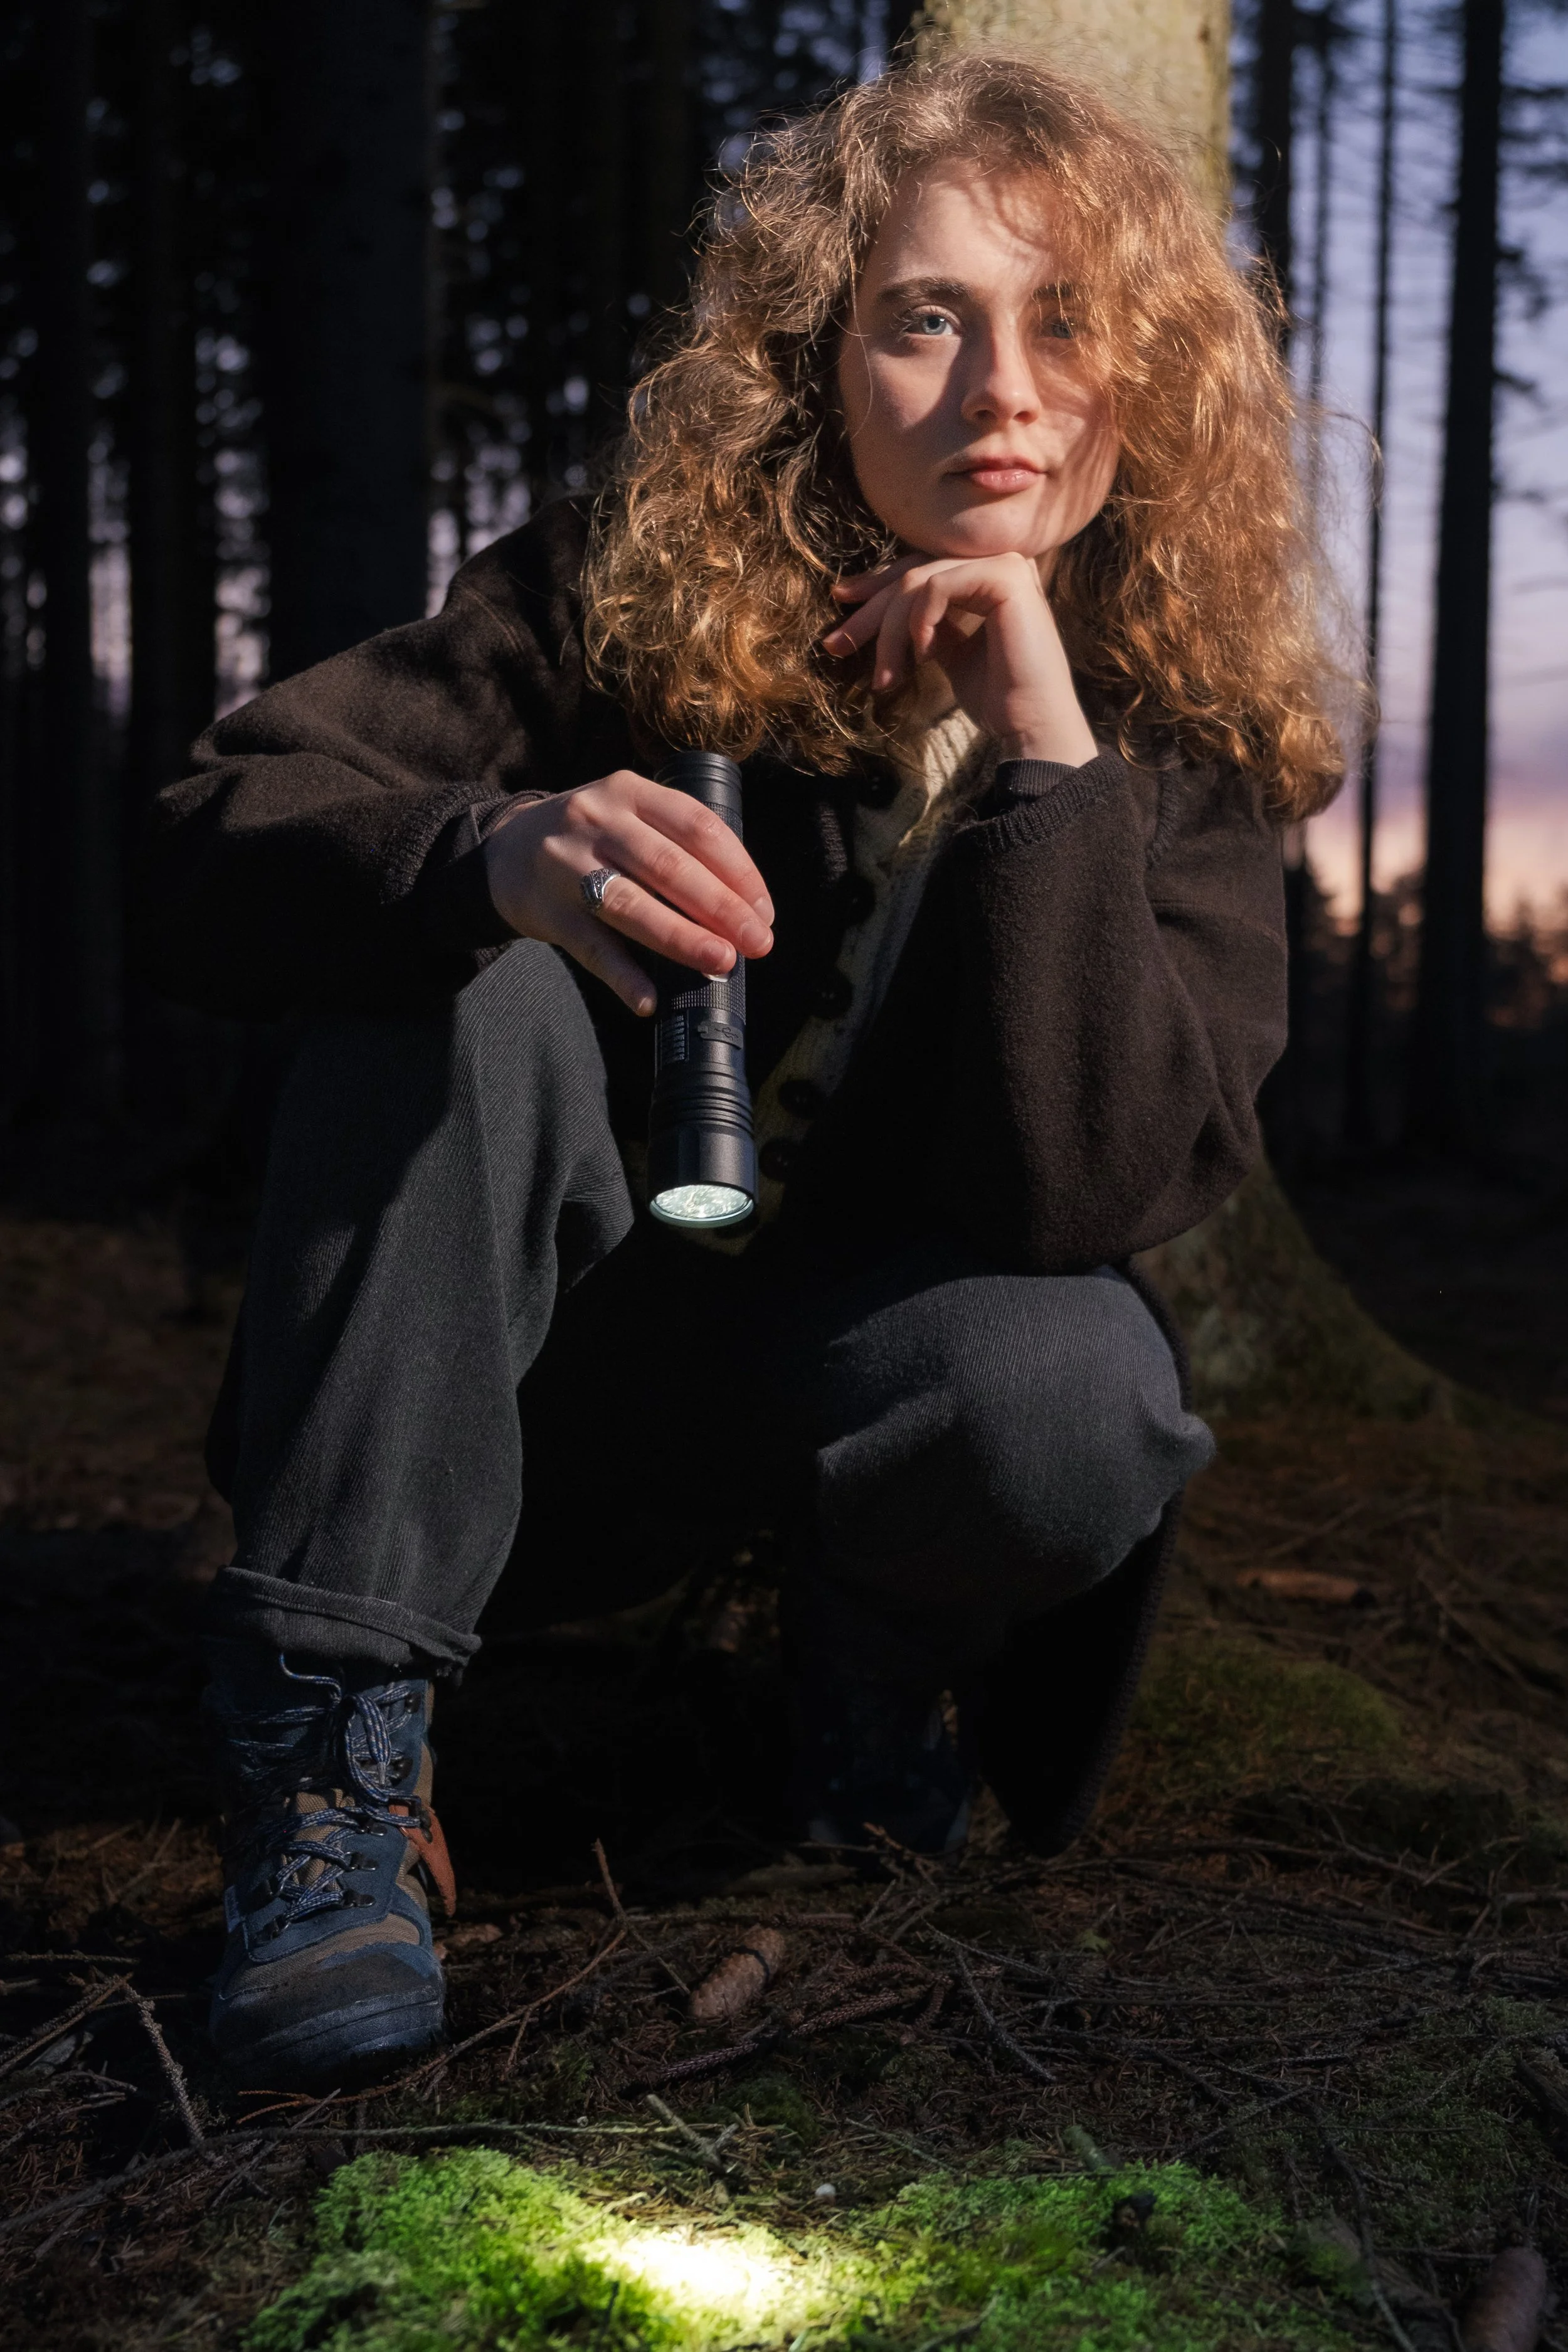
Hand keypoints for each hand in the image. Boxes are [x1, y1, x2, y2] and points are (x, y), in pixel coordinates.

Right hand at [484, 771, 773, 1016]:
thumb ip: (675, 845)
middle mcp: (597, 820)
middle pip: (670, 866)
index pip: (697, 826)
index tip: (764, 910)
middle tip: (758, 943)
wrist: (503, 851)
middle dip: (722, 908)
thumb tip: (742, 911)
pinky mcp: (548, 911)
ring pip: (632, 904)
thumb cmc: (589, 839)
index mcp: (629, 791)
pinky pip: (591, 948)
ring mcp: (567, 865)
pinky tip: (648, 999)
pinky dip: (622, 976)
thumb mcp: (628, 816)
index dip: (739, 870)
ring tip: (720, 962)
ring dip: (681, 938)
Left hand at [822, 551, 1097, 767]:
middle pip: (914, 570)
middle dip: (870, 610)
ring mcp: (1006, 564)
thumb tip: (882, 610)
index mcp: (988, 576)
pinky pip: (938, 587)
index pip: (922, 568)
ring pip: (919, 580)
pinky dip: (920, 622)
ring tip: (885, 677)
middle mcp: (999, 562)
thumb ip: (927, 623)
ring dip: (891, 630)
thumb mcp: (949, 651)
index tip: (841, 604)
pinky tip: (923, 656)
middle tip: (836, 644)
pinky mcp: (1007, 577)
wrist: (1032, 725)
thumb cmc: (997, 696)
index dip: (877, 584)